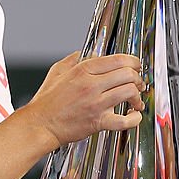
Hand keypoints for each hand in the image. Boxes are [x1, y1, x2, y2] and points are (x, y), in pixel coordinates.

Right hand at [24, 52, 144, 148]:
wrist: (40, 125)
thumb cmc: (46, 102)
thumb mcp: (57, 72)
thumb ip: (72, 60)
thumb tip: (84, 53)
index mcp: (83, 70)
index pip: (119, 59)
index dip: (133, 62)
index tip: (136, 67)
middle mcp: (91, 85)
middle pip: (128, 74)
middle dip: (138, 78)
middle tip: (138, 83)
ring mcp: (96, 104)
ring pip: (129, 93)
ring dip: (137, 96)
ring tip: (136, 101)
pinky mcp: (98, 122)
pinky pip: (125, 121)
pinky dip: (135, 118)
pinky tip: (134, 116)